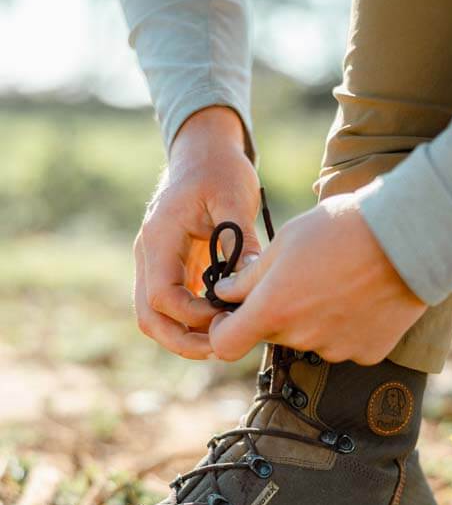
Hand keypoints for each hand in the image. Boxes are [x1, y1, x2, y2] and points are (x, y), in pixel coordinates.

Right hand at [134, 106, 259, 358]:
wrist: (203, 155)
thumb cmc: (219, 170)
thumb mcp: (233, 196)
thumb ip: (239, 238)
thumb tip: (249, 281)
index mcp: (159, 236)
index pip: (161, 293)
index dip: (191, 315)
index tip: (225, 317)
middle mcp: (149, 254)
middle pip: (149, 316)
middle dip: (181, 341)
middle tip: (220, 349)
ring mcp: (156, 264)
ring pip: (155, 317)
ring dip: (184, 338)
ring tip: (222, 342)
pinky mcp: (171, 270)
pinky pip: (172, 308)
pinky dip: (190, 324)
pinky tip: (221, 325)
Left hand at [209, 193, 426, 363]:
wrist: (409, 237)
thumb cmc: (342, 228)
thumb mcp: (286, 241)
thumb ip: (250, 276)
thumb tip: (227, 293)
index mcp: (273, 310)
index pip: (226, 345)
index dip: (223, 330)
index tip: (230, 314)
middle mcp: (301, 337)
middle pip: (272, 335)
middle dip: (275, 312)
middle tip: (299, 278)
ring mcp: (336, 349)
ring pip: (310, 339)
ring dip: (313, 318)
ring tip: (338, 281)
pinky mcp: (367, 353)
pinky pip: (345, 344)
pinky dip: (346, 326)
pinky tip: (362, 297)